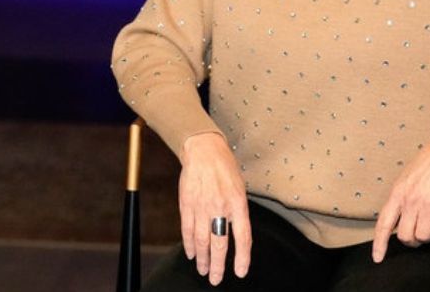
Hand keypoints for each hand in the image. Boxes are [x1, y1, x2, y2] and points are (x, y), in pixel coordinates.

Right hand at [178, 132, 251, 285]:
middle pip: (219, 243)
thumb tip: (237, 236)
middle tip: (216, 279)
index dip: (242, 257)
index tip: (240, 272)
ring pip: (201, 240)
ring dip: (202, 258)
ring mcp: (202, 206)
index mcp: (238, 204)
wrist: (203, 150)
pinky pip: (187, 229)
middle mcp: (220, 207)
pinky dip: (188, 244)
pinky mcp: (187, 204)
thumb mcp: (240, 188)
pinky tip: (191, 253)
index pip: (243, 237)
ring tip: (203, 270)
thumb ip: (238, 212)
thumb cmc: (225, 168)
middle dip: (218, 265)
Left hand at [371, 137, 429, 262]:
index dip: (379, 243)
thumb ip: (399, 200)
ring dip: (427, 236)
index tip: (377, 258)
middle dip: (411, 240)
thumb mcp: (404, 179)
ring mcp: (428, 205)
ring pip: (423, 237)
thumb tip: (397, 222)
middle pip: (405, 236)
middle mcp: (411, 202)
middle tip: (416, 235)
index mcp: (397, 194)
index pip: (384, 224)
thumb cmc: (425, 166)